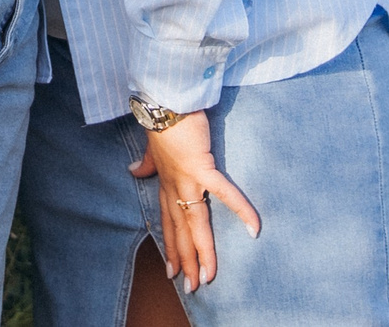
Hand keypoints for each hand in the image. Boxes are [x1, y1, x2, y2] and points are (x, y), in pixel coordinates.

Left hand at [128, 110, 258, 293]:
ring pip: (196, 222)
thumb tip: (133, 170)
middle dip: (186, 260)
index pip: (168, 223)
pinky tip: (255, 228)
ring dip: (203, 250)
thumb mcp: (151, 147)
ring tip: (210, 275)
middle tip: (192, 287)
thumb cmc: (161, 122)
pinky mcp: (202, 167)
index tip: (171, 271)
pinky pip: (224, 193)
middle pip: (181, 230)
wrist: (163, 102)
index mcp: (165, 183)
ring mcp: (187, 179)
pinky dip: (241, 209)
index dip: (171, 247)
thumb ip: (146, 163)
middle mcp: (174, 186)